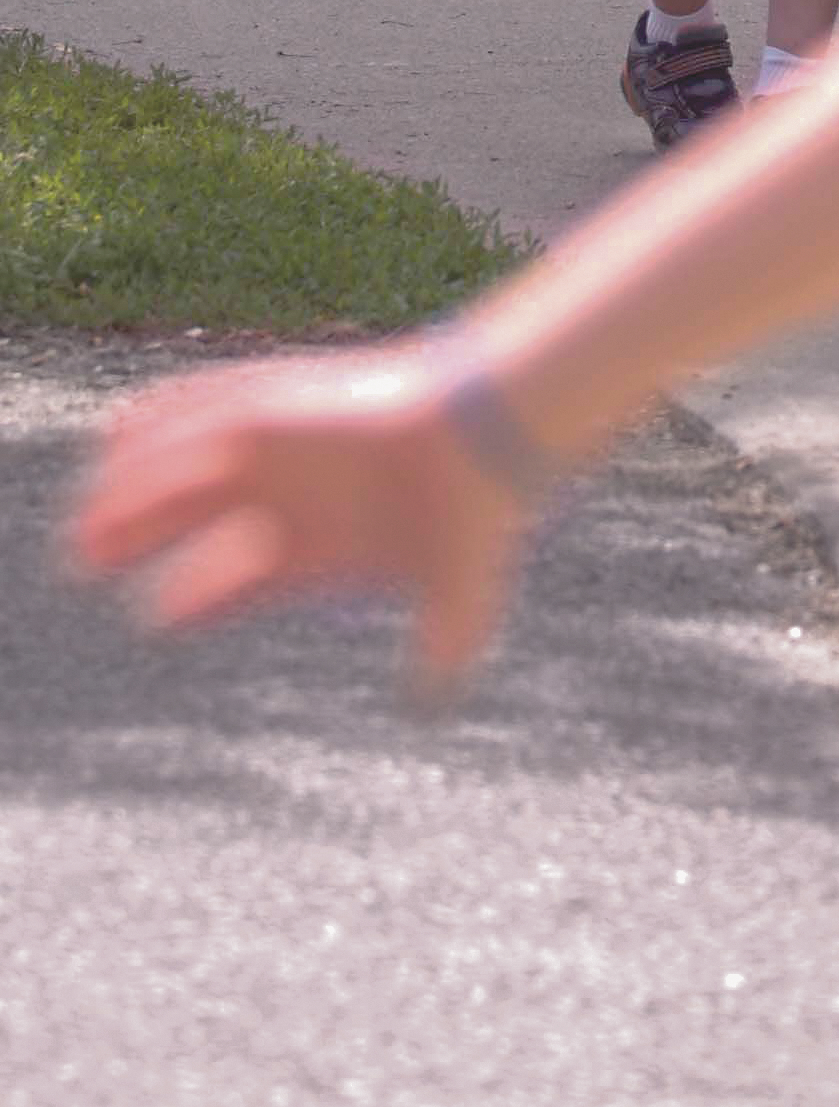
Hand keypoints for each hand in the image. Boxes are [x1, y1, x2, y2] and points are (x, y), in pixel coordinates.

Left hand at [65, 345, 525, 703]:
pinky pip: (203, 406)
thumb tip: (438, 703)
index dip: (194, 602)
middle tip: (87, 559)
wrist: (484, 434)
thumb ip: (448, 647)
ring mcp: (281, 450)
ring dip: (131, 490)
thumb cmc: (473, 517)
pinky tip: (117, 434)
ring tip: (88, 518)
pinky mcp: (278, 404)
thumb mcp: (462, 596)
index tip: (161, 619)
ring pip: (184, 470)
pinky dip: (159, 419)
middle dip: (135, 537)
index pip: (238, 584)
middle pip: (191, 521)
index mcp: (319, 551)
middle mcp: (290, 499)